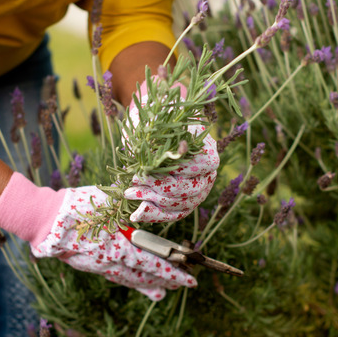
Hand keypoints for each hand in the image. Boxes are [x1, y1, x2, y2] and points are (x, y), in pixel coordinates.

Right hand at [0, 173, 196, 300]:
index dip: (172, 272)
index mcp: (121, 245)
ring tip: (161, 293)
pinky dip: (127, 281)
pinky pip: (114, 276)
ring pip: (129, 279)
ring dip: (147, 285)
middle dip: (165, 281)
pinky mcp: (90, 265)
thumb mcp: (109, 202)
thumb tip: (148, 202)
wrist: (44, 219)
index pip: (153, 263)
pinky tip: (132, 282)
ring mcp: (100, 266)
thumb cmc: (78, 206)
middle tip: (182, 285)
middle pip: (144, 275)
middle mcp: (112, 261)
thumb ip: (129, 207)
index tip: (189, 278)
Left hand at [123, 83, 219, 222]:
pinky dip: (154, 216)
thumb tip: (150, 156)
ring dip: (151, 201)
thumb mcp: (157, 122)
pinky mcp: (186, 202)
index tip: (147, 168)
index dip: (175, 170)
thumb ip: (158, 138)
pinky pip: (173, 215)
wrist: (159, 126)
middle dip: (157, 188)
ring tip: (129, 192)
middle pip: (187, 190)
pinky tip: (136, 214)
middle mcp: (208, 174)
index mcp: (207, 151)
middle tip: (132, 181)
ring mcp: (198, 191)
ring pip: (180, 205)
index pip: (199, 166)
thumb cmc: (158, 121)